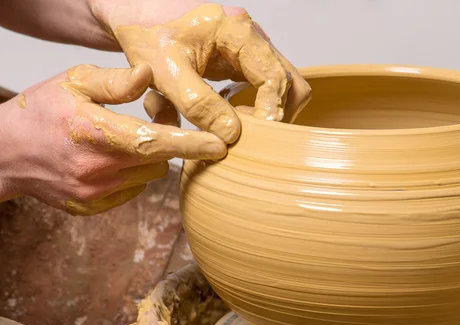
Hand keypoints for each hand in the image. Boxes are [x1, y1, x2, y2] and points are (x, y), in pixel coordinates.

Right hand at [0, 64, 225, 214]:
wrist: (5, 154)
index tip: (220, 146)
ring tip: (122, 141)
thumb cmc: (41, 112)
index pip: (155, 141)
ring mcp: (96, 193)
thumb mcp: (74, 82)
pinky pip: (132, 191)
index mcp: (96, 134)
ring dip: (148, 160)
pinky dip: (131, 175)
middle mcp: (99, 170)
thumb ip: (115, 81)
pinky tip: (109, 161)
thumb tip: (149, 75)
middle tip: (151, 123)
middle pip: (160, 161)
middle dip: (166, 144)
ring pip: (148, 177)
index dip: (191, 144)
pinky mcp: (93, 207)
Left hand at [90, 1, 311, 141]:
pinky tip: (230, 113)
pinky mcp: (243, 58)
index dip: (270, 112)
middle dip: (276, 113)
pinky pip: (265, 86)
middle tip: (250, 136)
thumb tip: (232, 135)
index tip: (255, 138)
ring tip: (239, 126)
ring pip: (282, 85)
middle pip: (290, 82)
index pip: (275, 77)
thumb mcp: (165, 73)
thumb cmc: (144, 35)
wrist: (132, 16)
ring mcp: (250, 46)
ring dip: (267, 110)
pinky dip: (256, 105)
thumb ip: (199, 105)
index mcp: (236, 30)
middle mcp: (251, 35)